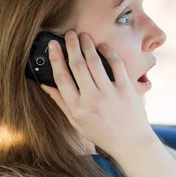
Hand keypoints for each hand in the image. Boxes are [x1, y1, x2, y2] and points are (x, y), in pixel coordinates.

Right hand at [40, 31, 154, 155]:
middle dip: (71, 46)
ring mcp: (110, 94)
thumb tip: (45, 84)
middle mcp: (92, 100)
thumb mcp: (76, 122)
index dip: (56, 58)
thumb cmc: (102, 133)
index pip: (61, 78)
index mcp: (77, 108)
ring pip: (95, 63)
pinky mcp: (126, 90)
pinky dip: (109, 53)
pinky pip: (117, 66)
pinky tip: (103, 47)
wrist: (131, 142)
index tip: (53, 45)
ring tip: (84, 36)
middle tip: (69, 34)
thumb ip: (61, 102)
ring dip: (88, 46)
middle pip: (77, 66)